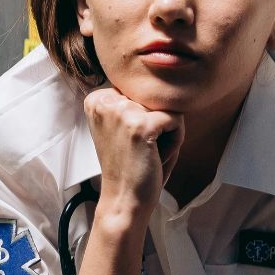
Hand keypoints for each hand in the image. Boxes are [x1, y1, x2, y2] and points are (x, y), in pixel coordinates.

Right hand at [84, 88, 182, 226]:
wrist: (124, 200)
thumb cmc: (130, 165)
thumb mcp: (125, 125)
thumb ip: (135, 101)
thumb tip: (164, 74)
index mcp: (97, 98)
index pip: (144, 90)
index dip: (147, 116)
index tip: (131, 140)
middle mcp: (105, 100)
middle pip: (156, 98)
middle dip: (159, 125)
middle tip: (141, 150)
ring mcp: (121, 112)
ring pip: (169, 108)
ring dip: (167, 134)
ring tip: (148, 153)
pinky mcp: (140, 126)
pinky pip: (177, 120)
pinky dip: (175, 142)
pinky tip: (155, 157)